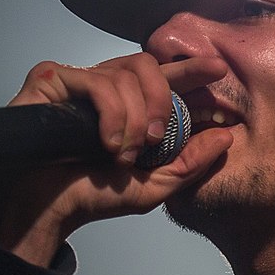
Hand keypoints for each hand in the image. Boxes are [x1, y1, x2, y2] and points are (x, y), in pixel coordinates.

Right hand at [0, 52, 232, 265]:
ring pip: (124, 74)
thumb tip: (226, 137)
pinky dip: (110, 114)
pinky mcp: (53, 79)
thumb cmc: (91, 196)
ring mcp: (78, 82)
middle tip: (155, 139)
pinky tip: (104, 143)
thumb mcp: (153, 186)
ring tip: (120, 154)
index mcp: (129, 107)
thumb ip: (190, 163)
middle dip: (160, 102)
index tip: (217, 69)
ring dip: (132, 120)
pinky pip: (96, 81)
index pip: (164, 78)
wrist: (47, 208)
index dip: (191, 70)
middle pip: (148, 66)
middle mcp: (105, 88)